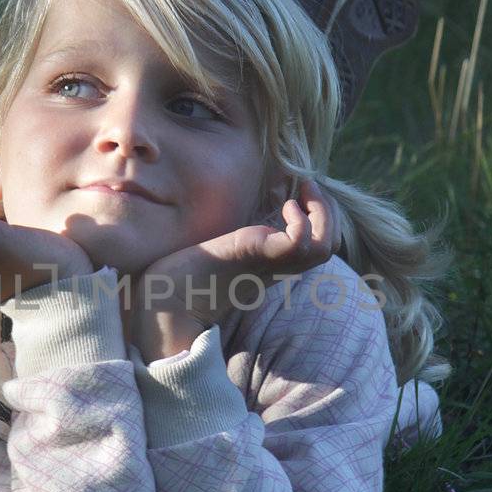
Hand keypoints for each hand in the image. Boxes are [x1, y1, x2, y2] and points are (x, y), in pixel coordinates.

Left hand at [124, 179, 339, 336]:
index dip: (320, 218)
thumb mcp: (216, 249)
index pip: (317, 246)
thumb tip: (237, 217)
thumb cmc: (181, 277)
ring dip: (322, 214)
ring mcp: (267, 263)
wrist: (162, 303)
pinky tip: (285, 206)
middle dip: (328, 211)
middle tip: (307, 188)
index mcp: (268, 265)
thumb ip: (232, 238)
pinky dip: (302, 222)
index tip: (300, 195)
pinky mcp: (253, 256)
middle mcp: (274, 267)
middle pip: (329, 246)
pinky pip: (299, 243)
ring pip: (323, 246)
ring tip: (301, 195)